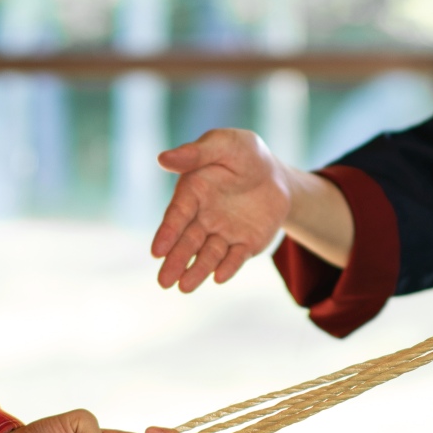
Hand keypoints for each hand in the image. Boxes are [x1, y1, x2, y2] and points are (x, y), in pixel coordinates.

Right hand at [152, 129, 352, 290]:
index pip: (177, 215)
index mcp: (192, 193)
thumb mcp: (225, 144)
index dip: (166, 233)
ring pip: (208, 255)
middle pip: (187, 242)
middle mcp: (203, 217)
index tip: (157, 251)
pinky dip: (228, 267)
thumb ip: (196, 153)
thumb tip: (162, 159)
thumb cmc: (244, 154)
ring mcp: (223, 233)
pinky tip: (219, 277)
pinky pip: (235, 258)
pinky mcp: (244, 245)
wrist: (275, 175)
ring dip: (196, 271)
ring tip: (184, 288)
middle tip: (163, 282)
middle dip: (175, 261)